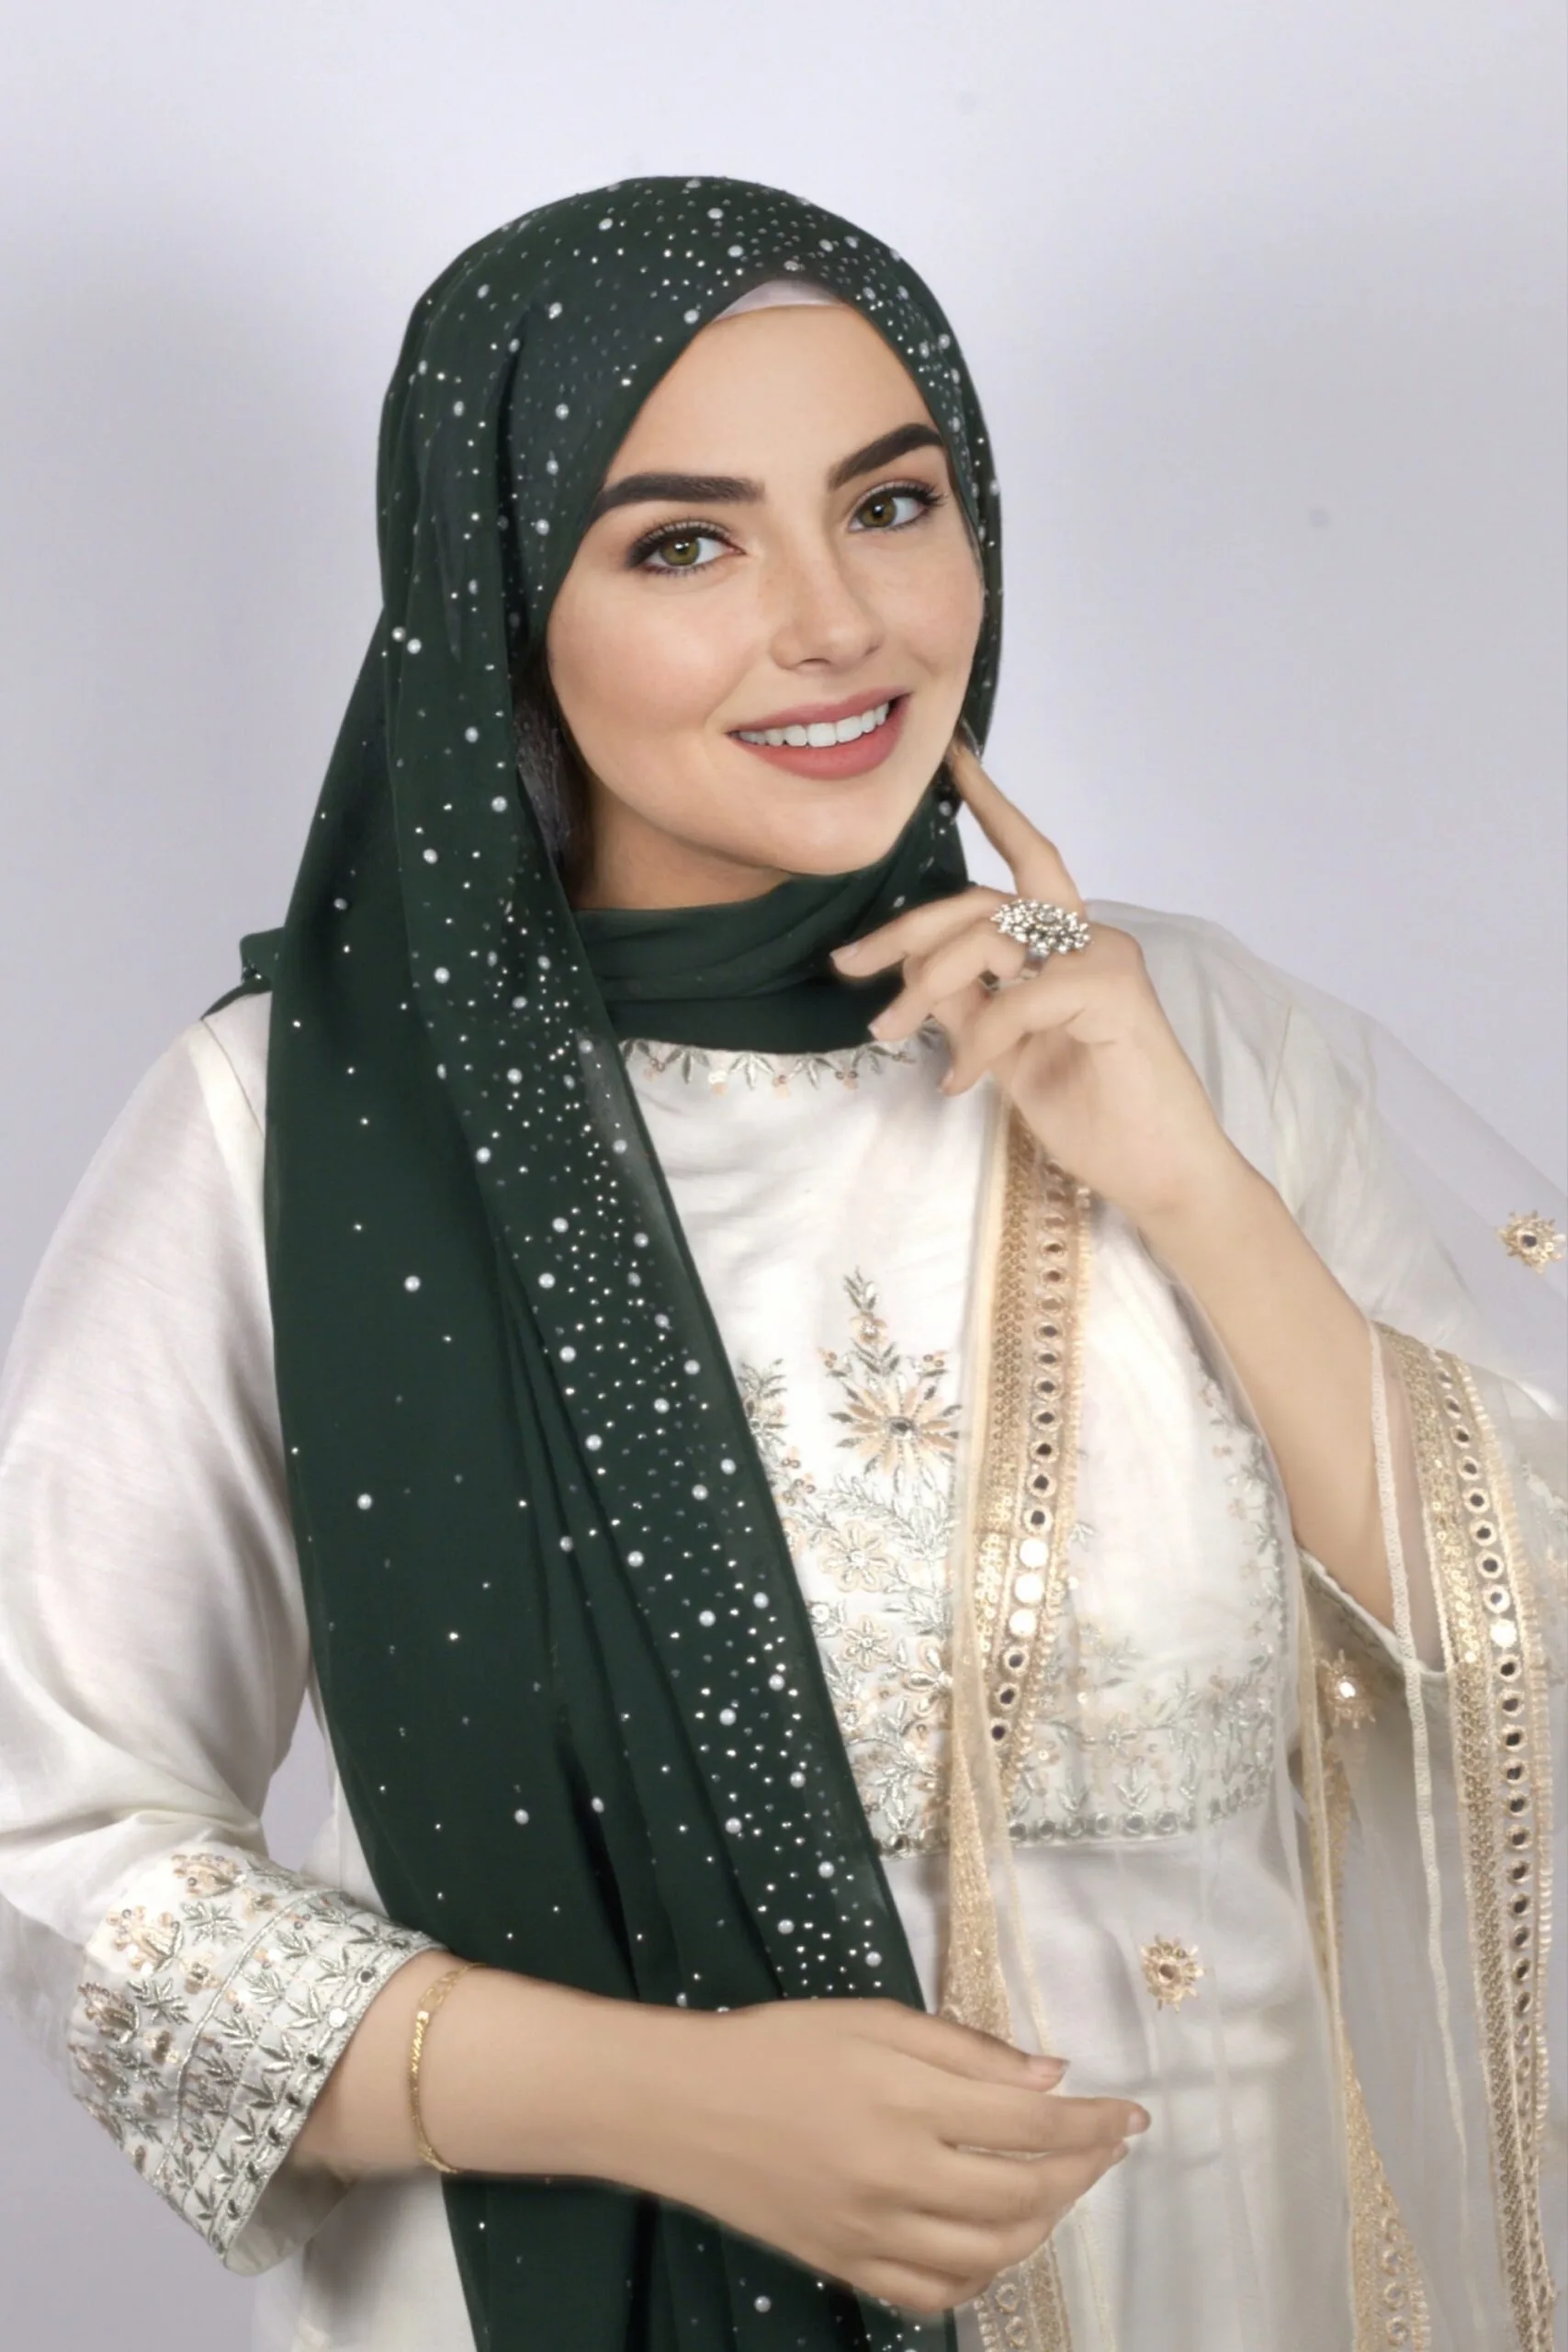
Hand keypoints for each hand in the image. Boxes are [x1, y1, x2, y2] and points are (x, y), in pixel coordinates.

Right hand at [639, 1997, 1144, 2315]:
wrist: (680, 2106)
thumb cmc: (777, 2044)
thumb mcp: (873, 2019)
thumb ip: (965, 2050)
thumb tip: (1051, 2077)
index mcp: (905, 2101)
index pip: (1032, 2124)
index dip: (1095, 2122)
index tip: (1133, 2114)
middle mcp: (898, 2178)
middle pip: (1024, 2195)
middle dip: (1082, 2171)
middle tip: (1102, 2145)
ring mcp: (873, 2235)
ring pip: (993, 2254)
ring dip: (1044, 2222)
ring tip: (1057, 2185)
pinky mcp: (849, 2269)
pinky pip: (937, 2295)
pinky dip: (984, 2274)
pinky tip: (995, 2239)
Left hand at [832, 737, 1247, 1237]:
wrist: (1160, 1173)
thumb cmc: (1093, 1115)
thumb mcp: (1005, 1054)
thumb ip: (969, 1005)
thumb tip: (917, 975)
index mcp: (1068, 944)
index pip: (1026, 859)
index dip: (992, 806)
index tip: (952, 760)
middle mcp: (1089, 936)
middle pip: (982, 899)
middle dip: (905, 929)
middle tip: (849, 965)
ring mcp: (1104, 959)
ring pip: (988, 936)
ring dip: (924, 985)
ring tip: (891, 1033)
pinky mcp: (1112, 992)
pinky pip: (1015, 996)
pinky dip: (977, 1039)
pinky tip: (962, 1081)